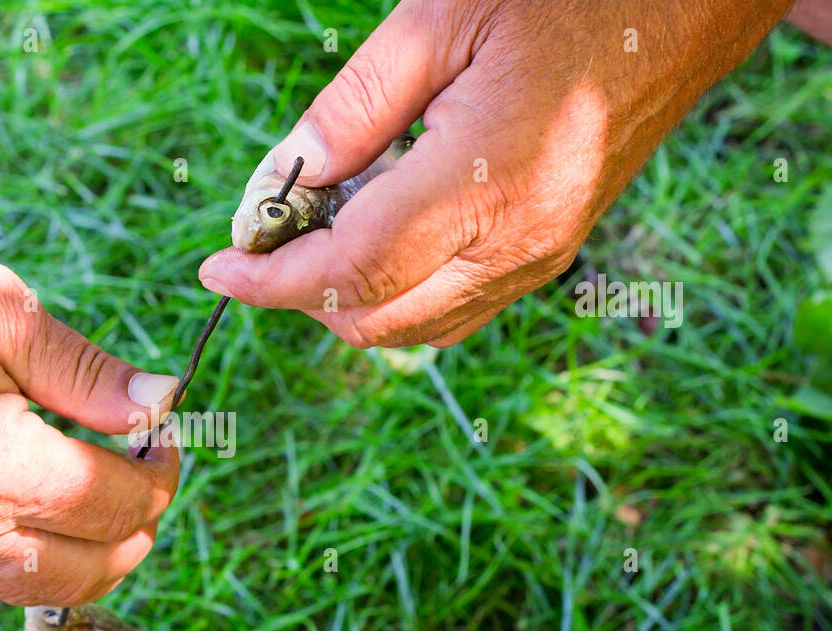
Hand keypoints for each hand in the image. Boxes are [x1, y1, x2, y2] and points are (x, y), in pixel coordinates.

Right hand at [0, 212, 180, 605]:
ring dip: (87, 557)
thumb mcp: (4, 311)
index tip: (169, 431)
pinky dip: (33, 551)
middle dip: (137, 530)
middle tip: (153, 473)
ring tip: (110, 497)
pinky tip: (46, 501)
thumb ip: (90, 375)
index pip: (107, 503)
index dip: (159, 472)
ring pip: (27, 587)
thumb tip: (161, 404)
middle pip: (78, 572)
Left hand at [199, 0, 791, 347]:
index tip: (218, 269)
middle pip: (374, 319)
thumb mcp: (439, 19)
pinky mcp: (549, 256)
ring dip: (347, 297)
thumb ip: (352, 109)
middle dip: (301, 294)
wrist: (682, 7)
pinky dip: (396, 292)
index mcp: (486, 181)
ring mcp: (539, 259)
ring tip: (324, 223)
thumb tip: (283, 180)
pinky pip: (453, 311)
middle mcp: (516, 244)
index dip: (272, 281)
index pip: (350, 270)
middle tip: (267, 234)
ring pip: (413, 328)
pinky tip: (381, 230)